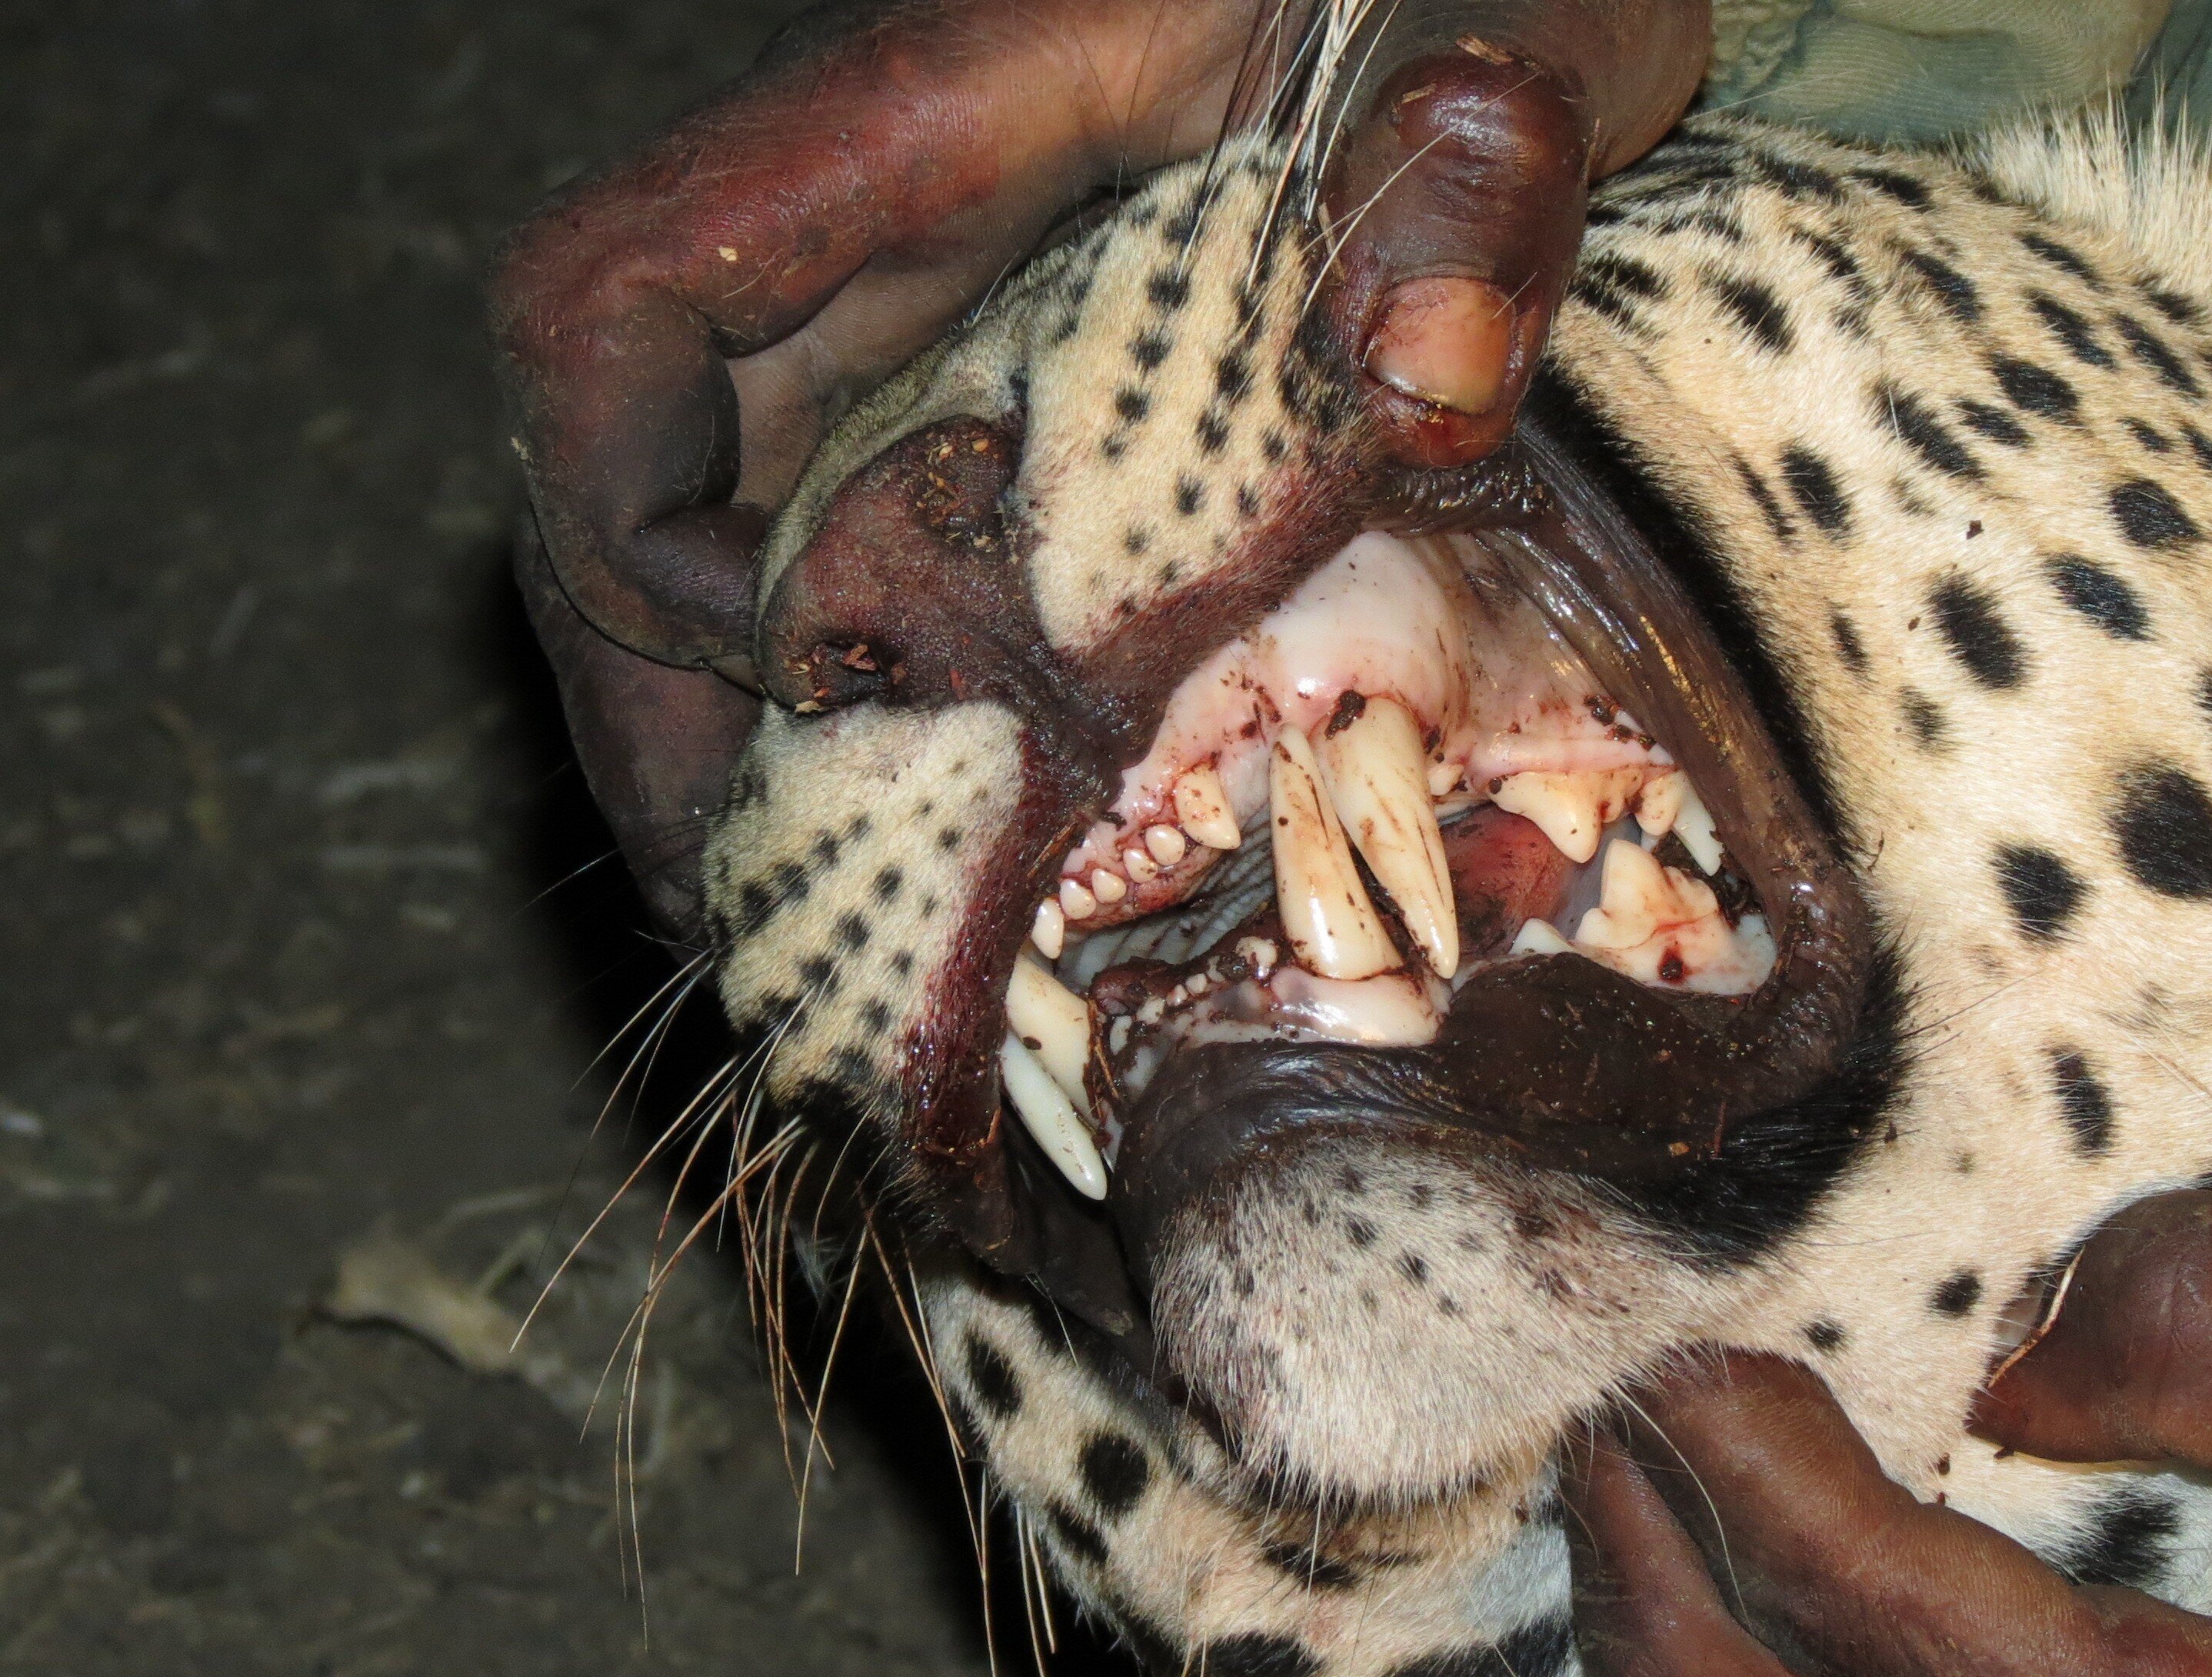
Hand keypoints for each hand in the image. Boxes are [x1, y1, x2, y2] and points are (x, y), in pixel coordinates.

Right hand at [488, 0, 1709, 933]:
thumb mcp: (1498, 32)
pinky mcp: (996, 399)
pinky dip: (857, 708)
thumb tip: (1431, 386)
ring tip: (829, 948)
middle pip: (621, 483)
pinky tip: (948, 845)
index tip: (800, 682)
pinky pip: (844, 556)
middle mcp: (867, 243)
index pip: (611, 310)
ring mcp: (916, 326)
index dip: (629, 524)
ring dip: (736, 744)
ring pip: (714, 544)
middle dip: (661, 721)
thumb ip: (1475, 170)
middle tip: (762, 942)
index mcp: (920, 136)